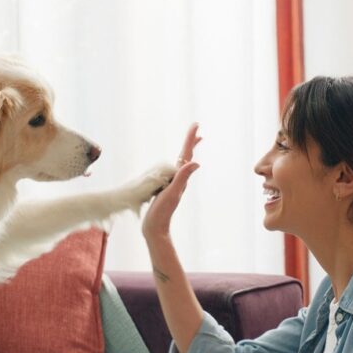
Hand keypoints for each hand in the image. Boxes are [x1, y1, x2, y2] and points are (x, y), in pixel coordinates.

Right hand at [142, 123, 201, 240]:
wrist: (155, 228)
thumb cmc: (162, 212)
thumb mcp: (173, 193)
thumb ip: (183, 178)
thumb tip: (196, 163)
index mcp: (180, 178)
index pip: (187, 154)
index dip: (191, 139)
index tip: (196, 125)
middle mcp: (178, 180)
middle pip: (186, 157)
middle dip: (191, 142)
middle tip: (197, 129)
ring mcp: (172, 185)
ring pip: (180, 164)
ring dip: (186, 152)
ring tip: (191, 144)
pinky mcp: (165, 190)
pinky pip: (172, 172)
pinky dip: (175, 164)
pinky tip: (174, 166)